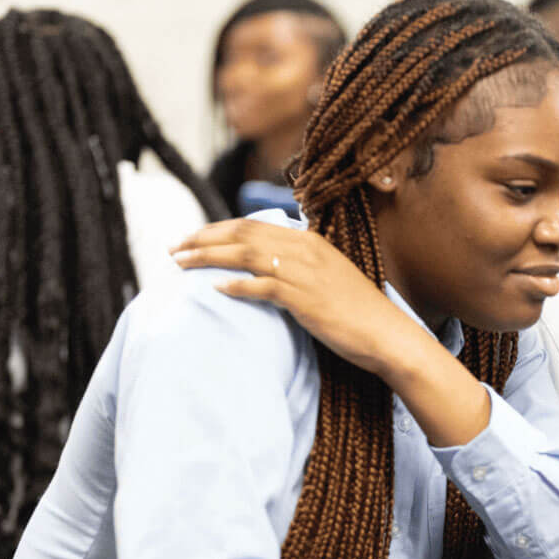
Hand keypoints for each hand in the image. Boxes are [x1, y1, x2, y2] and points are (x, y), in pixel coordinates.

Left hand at [171, 219, 413, 381]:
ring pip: (245, 255)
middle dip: (203, 238)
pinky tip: (215, 289)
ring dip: (208, 257)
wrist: (385, 334)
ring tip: (181, 263)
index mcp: (310, 240)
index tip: (190, 237)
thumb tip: (264, 264)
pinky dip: (236, 286)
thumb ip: (298, 264)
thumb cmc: (357, 311)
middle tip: (173, 248)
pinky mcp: (304, 298)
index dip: (216, 228)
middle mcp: (305, 249)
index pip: (252, 224)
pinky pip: (261, 286)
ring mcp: (305, 273)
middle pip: (243, 234)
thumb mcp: (327, 277)